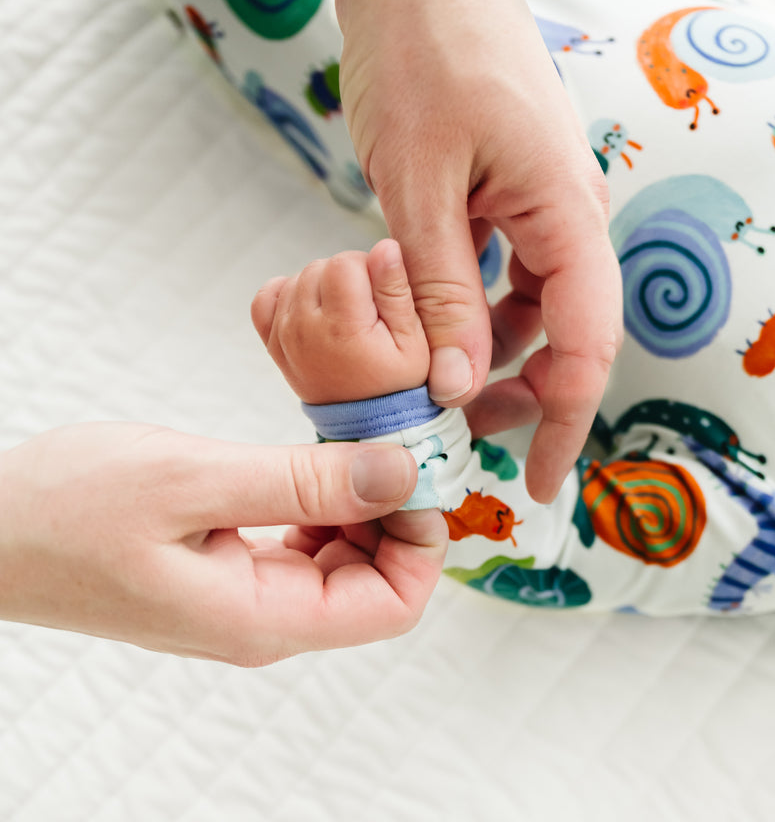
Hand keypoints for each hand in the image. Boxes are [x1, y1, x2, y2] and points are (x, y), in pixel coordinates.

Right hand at [0, 423, 446, 663]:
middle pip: (377, 584)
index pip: (393, 604)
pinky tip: (309, 464)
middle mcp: (263, 622)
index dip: (422, 539)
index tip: (416, 469)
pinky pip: (305, 548)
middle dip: (398, 514)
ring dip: (362, 504)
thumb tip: (401, 473)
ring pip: (344, 563)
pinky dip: (323, 503)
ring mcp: (244, 601)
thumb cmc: (64, 509)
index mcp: (262, 618)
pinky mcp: (227, 573)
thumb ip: (303, 481)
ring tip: (350, 444)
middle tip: (391, 441)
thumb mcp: (193, 481)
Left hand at [251, 239, 429, 403]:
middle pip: (320, 266)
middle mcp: (304, 328)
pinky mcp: (273, 342)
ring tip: (346, 317)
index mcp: (341, 327)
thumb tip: (385, 247)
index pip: (344, 261)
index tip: (382, 297)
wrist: (368, 423)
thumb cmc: (397, 382)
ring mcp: (284, 335)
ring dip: (323, 287)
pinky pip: (267, 297)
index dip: (369, 269)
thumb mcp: (412, 340)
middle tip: (368, 311)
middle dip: (348, 277)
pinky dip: (289, 294)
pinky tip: (315, 309)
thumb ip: (396, 290)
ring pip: (299, 278)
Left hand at [333, 0, 622, 504]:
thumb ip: (440, 293)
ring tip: (435, 386)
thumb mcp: (419, 188)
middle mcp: (567, 212)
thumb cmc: (422, 53)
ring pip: (532, 301)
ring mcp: (538, 197)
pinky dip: (472, 303)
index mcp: (567, 215)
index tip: (541, 485)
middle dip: (525, 391)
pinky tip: (429, 321)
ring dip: (491, 348)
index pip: (587, 345)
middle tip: (462, 435)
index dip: (568, 423)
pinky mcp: (507, 184)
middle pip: (567, 330)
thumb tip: (453, 388)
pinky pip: (503, 265)